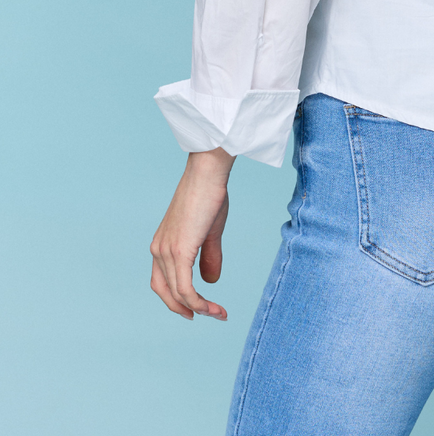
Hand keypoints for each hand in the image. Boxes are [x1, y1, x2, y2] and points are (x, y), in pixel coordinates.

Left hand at [150, 147, 235, 319]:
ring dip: (199, 307)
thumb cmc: (209, 195)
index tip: (195, 309)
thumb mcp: (209, 232)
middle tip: (206, 315)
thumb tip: (210, 281)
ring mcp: (166, 251)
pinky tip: (212, 308)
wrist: (207, 174)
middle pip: (165, 292)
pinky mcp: (179, 252)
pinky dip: (198, 302)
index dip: (176, 299)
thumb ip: (208, 256)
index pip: (162, 282)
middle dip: (185, 308)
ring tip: (219, 314)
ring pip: (178, 293)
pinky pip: (185, 288)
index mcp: (162, 244)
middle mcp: (158, 250)